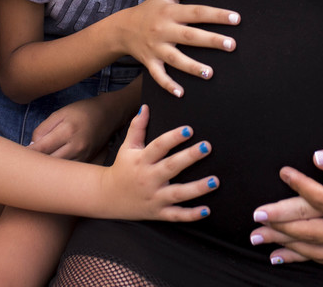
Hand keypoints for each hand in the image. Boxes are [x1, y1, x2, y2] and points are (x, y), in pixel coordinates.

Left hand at [29, 89, 130, 161]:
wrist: (109, 114)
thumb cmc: (82, 111)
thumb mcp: (60, 112)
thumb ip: (44, 128)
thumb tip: (32, 146)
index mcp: (67, 130)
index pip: (41, 147)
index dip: (28, 153)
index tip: (19, 155)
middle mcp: (76, 145)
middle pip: (49, 161)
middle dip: (35, 163)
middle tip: (24, 164)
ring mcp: (83, 155)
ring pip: (59, 169)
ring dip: (46, 169)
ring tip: (36, 167)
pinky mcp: (87, 161)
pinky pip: (69, 170)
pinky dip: (59, 170)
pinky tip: (51, 168)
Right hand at [103, 105, 217, 221]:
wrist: (107, 198)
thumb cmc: (122, 169)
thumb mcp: (127, 147)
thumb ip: (137, 127)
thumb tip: (145, 107)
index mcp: (142, 160)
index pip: (159, 146)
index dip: (173, 137)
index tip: (189, 129)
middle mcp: (149, 178)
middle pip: (171, 167)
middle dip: (190, 157)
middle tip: (207, 147)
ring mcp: (154, 197)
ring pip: (178, 193)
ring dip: (197, 188)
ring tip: (215, 181)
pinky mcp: (158, 212)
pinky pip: (176, 215)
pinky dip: (191, 215)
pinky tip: (206, 210)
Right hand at [114, 0, 238, 97]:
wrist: (123, 28)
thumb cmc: (151, 9)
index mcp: (170, 12)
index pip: (197, 12)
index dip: (217, 15)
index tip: (236, 19)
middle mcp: (163, 30)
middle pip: (190, 36)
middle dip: (211, 41)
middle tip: (231, 45)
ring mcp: (156, 48)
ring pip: (175, 59)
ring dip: (192, 67)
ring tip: (210, 73)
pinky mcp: (150, 62)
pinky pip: (158, 76)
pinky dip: (168, 85)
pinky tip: (181, 93)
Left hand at [250, 149, 322, 265]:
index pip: (317, 198)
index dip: (297, 185)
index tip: (282, 172)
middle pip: (307, 231)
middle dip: (278, 225)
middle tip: (255, 222)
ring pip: (314, 251)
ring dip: (287, 246)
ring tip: (265, 243)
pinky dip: (308, 259)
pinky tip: (296, 257)